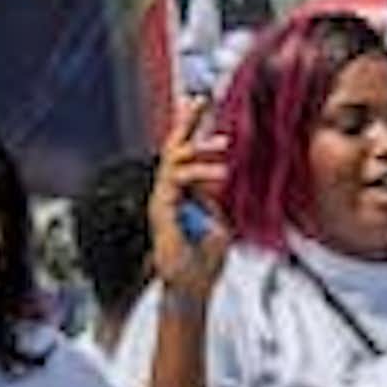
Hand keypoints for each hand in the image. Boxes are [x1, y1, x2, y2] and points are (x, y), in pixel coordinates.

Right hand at [150, 107, 232, 301]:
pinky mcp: (160, 209)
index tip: (206, 105)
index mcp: (184, 193)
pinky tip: (221, 173)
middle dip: (185, 121)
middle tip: (199, 97)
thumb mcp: (219, 225)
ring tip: (226, 146)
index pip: (186, 155)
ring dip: (201, 150)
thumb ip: (215, 202)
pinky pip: (178, 181)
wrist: (190, 288)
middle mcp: (168, 192)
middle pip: (173, 148)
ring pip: (175, 160)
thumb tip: (218, 181)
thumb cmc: (205, 263)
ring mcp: (162, 199)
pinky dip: (200, 174)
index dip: (193, 130)